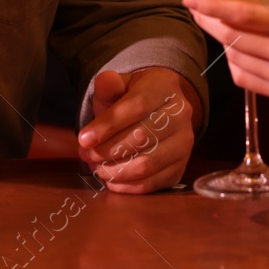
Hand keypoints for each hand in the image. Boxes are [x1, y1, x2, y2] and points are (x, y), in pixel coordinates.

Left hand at [77, 67, 197, 192]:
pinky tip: (112, 180)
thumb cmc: (134, 97)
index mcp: (165, 87)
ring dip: (116, 170)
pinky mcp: (181, 167)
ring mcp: (184, 143)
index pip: (137, 107)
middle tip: (87, 155)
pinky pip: (153, 183)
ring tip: (97, 168)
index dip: (108, 125)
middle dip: (108, 150)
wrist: (161, 110)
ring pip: (147, 164)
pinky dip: (128, 186)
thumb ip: (109, 84)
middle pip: (142, 137)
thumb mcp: (121, 84)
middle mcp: (181, 115)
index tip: (84, 139)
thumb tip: (104, 81)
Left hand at [182, 0, 268, 163]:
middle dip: (210, 22)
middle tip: (196, 10)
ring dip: (224, 43)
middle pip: (234, 37)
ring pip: (238, 59)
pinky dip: (237, 65)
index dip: (212, 7)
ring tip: (221, 28)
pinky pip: (249, 80)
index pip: (245, 14)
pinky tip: (239, 54)